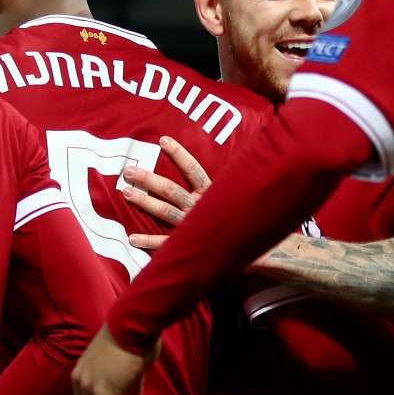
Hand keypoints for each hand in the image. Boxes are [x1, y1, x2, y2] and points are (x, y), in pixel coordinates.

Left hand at [122, 138, 299, 267]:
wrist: (268, 254)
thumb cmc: (253, 222)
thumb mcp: (244, 196)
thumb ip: (233, 182)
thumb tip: (242, 157)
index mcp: (214, 194)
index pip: (194, 169)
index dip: (179, 154)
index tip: (163, 140)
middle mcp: (202, 208)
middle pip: (170, 189)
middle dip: (148, 179)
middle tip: (128, 170)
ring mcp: (195, 227)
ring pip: (165, 211)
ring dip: (143, 202)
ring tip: (125, 192)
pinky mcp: (192, 246)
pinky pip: (166, 245)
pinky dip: (148, 241)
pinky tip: (131, 238)